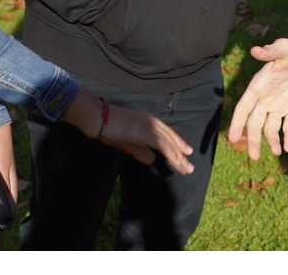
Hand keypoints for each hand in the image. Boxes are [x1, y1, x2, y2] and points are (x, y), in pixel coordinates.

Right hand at [62, 89, 194, 175]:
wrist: (98, 118)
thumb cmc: (108, 128)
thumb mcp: (127, 141)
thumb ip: (140, 150)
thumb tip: (153, 159)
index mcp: (147, 120)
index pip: (166, 133)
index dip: (176, 143)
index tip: (185, 153)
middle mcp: (152, 121)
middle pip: (171, 138)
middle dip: (181, 152)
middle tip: (189, 166)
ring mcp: (150, 125)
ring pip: (169, 143)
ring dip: (179, 158)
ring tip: (187, 169)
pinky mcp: (147, 133)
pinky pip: (164, 146)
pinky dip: (172, 156)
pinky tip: (178, 164)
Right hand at [226, 37, 287, 159]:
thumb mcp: (284, 48)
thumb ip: (270, 52)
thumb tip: (255, 50)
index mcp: (258, 86)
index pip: (243, 108)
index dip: (237, 123)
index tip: (232, 138)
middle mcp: (266, 99)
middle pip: (255, 123)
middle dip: (253, 140)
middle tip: (254, 157)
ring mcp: (280, 106)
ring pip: (271, 128)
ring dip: (272, 141)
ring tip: (277, 152)